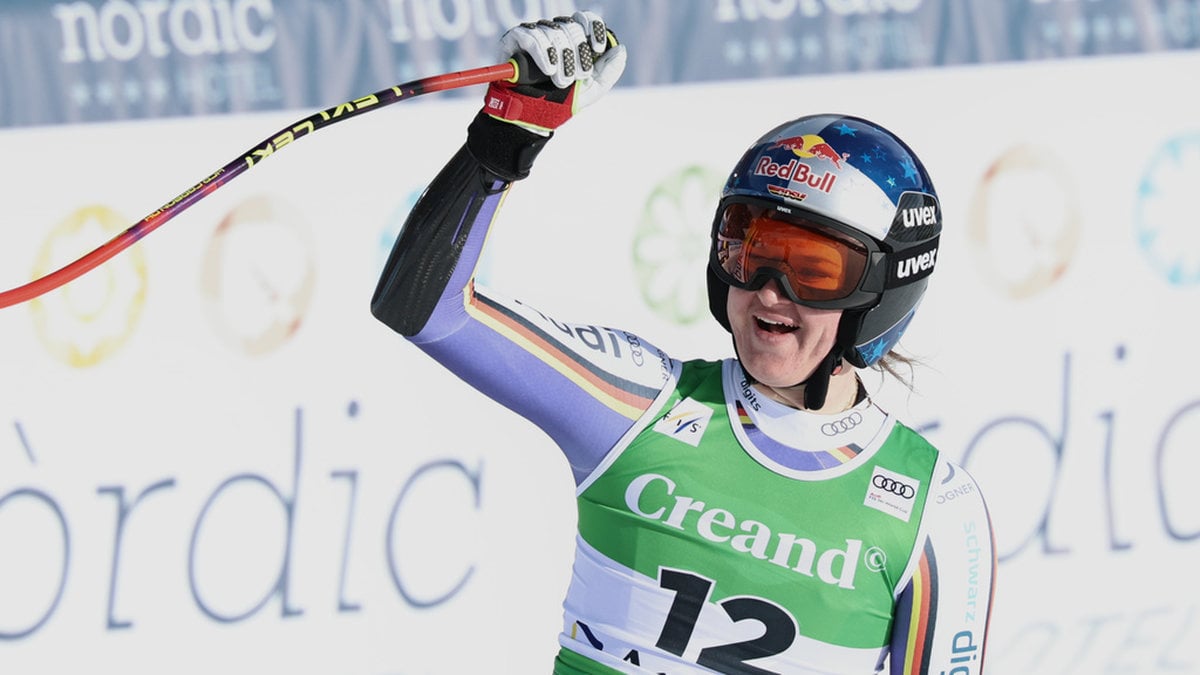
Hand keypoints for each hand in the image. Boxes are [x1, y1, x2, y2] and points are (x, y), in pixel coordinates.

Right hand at [483, 12, 625, 134]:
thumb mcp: (592, 89)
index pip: (585, 19)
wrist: (533, 115)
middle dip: (577, 54)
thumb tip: (620, 48)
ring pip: (553, 33)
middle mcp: (554, 32)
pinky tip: (549, 69)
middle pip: (571, 27)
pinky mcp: (516, 39)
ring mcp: (535, 34)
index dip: (594, 29)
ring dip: (561, 60)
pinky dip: (543, 54)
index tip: (597, 49)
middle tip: (577, 77)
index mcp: (572, 39)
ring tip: (561, 81)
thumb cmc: (561, 101)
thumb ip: (609, 70)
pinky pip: (533, 37)